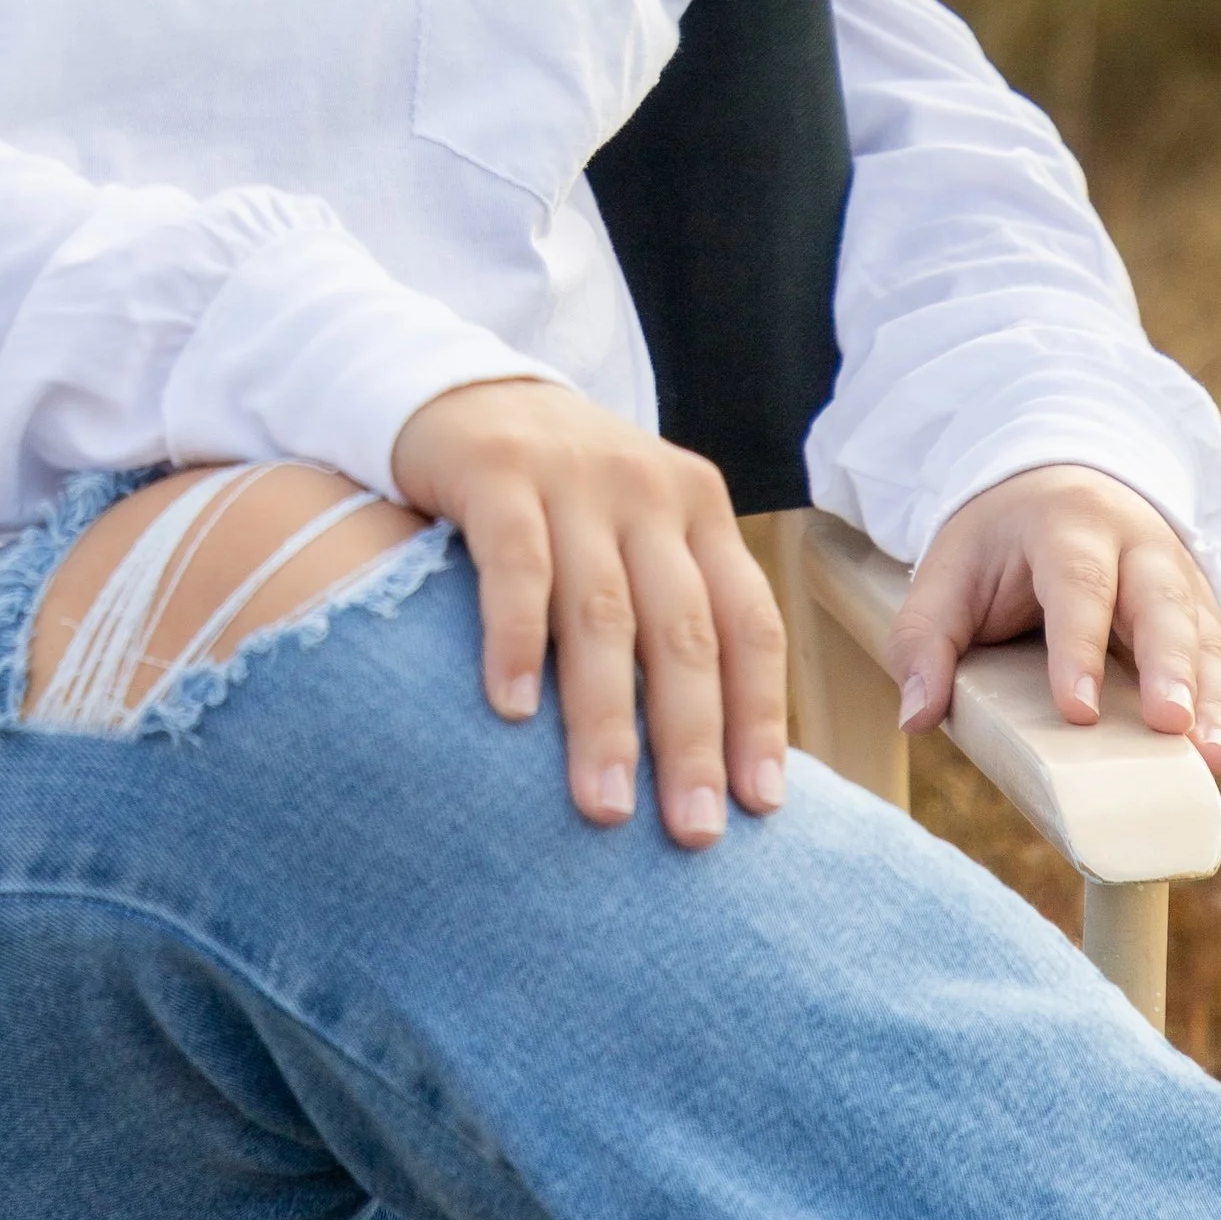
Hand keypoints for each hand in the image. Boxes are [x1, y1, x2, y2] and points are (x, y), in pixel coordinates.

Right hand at [390, 378, 787, 848]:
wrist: (458, 388)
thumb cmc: (556, 494)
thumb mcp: (631, 532)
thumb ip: (670, 611)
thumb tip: (710, 761)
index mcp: (699, 511)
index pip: (748, 624)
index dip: (758, 717)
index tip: (761, 807)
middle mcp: (648, 491)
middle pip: (685, 632)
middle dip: (692, 740)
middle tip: (694, 831)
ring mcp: (574, 478)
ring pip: (603, 614)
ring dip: (606, 719)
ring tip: (605, 806)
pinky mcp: (499, 473)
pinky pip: (516, 568)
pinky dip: (516, 642)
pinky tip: (510, 713)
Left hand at [889, 464, 1220, 773]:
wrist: (1058, 487)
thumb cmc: (999, 544)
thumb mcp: (947, 573)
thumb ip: (922, 639)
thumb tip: (916, 717)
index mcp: (1068, 525)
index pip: (1077, 584)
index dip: (1079, 647)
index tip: (1077, 711)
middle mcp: (1136, 544)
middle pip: (1160, 602)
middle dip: (1168, 666)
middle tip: (1170, 726)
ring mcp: (1176, 574)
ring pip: (1200, 632)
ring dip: (1209, 696)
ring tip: (1209, 758)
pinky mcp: (1197, 609)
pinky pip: (1215, 655)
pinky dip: (1220, 704)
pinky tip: (1214, 754)